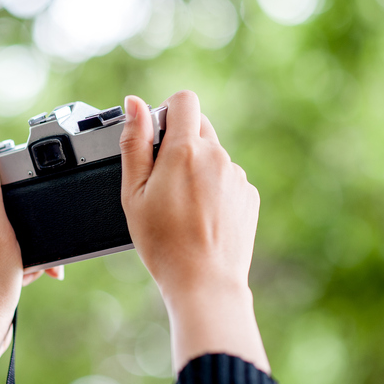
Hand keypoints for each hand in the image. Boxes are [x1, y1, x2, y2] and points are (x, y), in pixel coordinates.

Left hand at [0, 147, 61, 383]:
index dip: (17, 182)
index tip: (35, 193)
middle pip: (7, 204)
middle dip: (30, 220)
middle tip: (37, 239)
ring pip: (16, 229)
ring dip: (33, 244)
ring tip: (37, 264)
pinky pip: (15, 249)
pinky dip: (28, 260)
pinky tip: (34, 274)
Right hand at [120, 91, 269, 373]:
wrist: (204, 282)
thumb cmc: (163, 242)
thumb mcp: (134, 192)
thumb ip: (135, 143)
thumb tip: (134, 104)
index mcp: (186, 150)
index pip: (184, 101)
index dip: (167, 113)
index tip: (157, 139)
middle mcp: (217, 156)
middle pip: (199, 127)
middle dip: (180, 143)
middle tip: (163, 182)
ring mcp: (237, 176)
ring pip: (213, 155)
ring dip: (198, 168)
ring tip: (183, 208)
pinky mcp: (248, 195)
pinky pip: (228, 178)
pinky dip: (215, 188)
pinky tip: (202, 217)